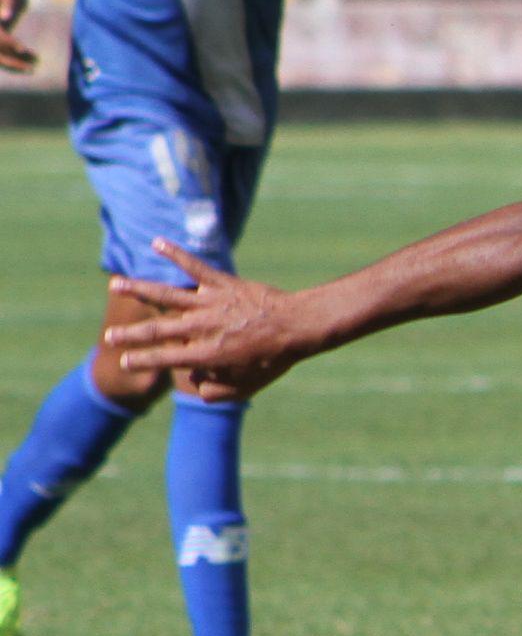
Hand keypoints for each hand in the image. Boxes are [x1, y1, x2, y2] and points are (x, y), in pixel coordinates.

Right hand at [0, 0, 33, 74]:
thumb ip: (7, 3)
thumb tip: (5, 17)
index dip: (9, 43)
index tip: (24, 49)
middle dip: (13, 62)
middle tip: (33, 68)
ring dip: (14, 63)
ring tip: (34, 65)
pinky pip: (1, 54)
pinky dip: (14, 58)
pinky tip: (31, 59)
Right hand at [101, 245, 315, 398]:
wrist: (299, 327)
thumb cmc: (275, 359)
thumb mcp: (248, 386)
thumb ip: (218, 392)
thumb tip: (192, 382)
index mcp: (207, 355)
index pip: (166, 358)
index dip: (144, 360)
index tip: (126, 360)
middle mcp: (203, 328)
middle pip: (158, 330)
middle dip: (132, 335)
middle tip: (109, 338)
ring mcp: (211, 304)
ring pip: (167, 295)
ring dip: (138, 288)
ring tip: (114, 284)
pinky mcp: (223, 284)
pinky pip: (196, 267)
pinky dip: (176, 254)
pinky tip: (157, 243)